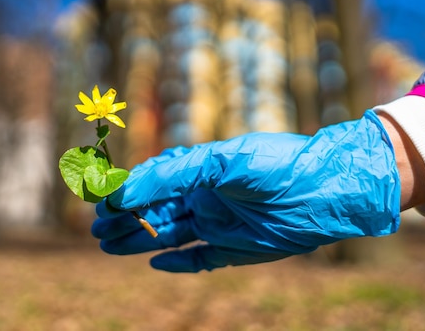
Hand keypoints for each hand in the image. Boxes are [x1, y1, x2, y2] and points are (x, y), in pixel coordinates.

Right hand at [91, 110, 400, 271]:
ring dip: (140, 240)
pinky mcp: (235, 249)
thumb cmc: (277, 166)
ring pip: (170, 235)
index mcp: (202, 171)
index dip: (126, 191)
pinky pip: (200, 258)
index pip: (155, 182)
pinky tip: (157, 263)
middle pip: (156, 210)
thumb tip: (128, 188)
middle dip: (125, 218)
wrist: (327, 190)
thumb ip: (174, 173)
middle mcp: (207, 197)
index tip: (100, 200)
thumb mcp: (222, 161)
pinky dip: (179, 262)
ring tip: (109, 246)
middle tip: (97, 229)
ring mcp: (220, 224)